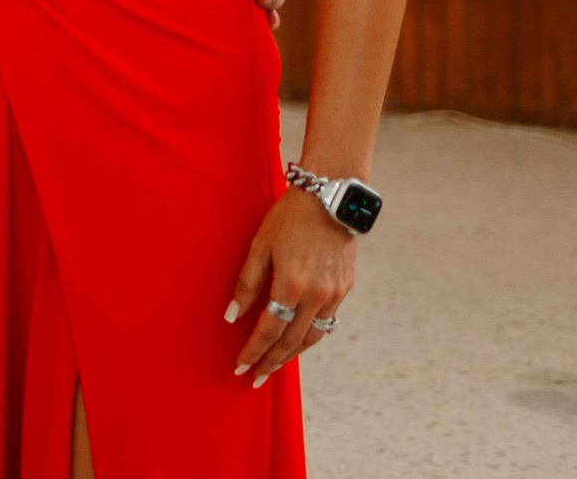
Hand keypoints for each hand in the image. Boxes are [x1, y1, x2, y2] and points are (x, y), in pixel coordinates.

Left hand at [225, 189, 353, 386]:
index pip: (269, 330)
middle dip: (271, 362)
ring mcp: (333, 294)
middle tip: (255, 378)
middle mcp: (316, 296)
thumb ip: (246, 283)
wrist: (330, 199)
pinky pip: (326, 322)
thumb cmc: (288, 218)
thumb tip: (231, 316)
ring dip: (291, 355)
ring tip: (273, 366)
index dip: (253, 351)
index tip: (240, 367)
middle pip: (291, 341)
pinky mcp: (344, 289)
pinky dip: (309, 336)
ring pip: (312, 337)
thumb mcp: (260, 245)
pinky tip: (296, 340)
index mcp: (291, 285)